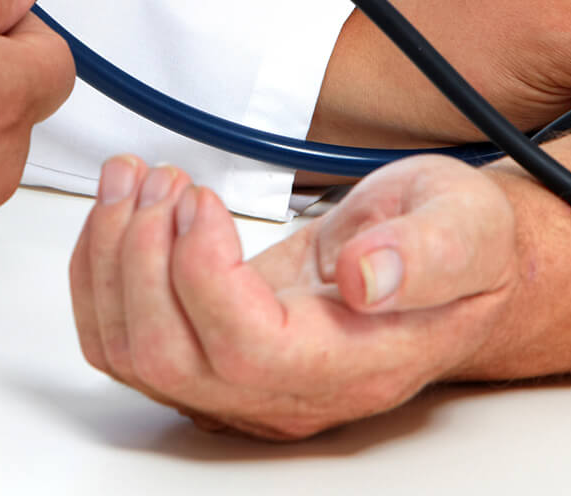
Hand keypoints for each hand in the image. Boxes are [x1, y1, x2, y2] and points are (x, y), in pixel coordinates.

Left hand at [70, 154, 514, 438]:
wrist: (453, 261)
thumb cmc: (460, 243)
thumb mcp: (466, 226)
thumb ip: (429, 253)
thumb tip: (368, 279)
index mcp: (356, 364)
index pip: (245, 349)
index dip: (202, 275)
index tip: (202, 200)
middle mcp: (291, 391)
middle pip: (171, 360)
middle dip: (140, 258)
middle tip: (160, 179)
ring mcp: (246, 382)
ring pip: (133, 355)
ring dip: (110, 261)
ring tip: (136, 180)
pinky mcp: (214, 354)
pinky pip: (128, 340)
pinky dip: (103, 275)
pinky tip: (124, 214)